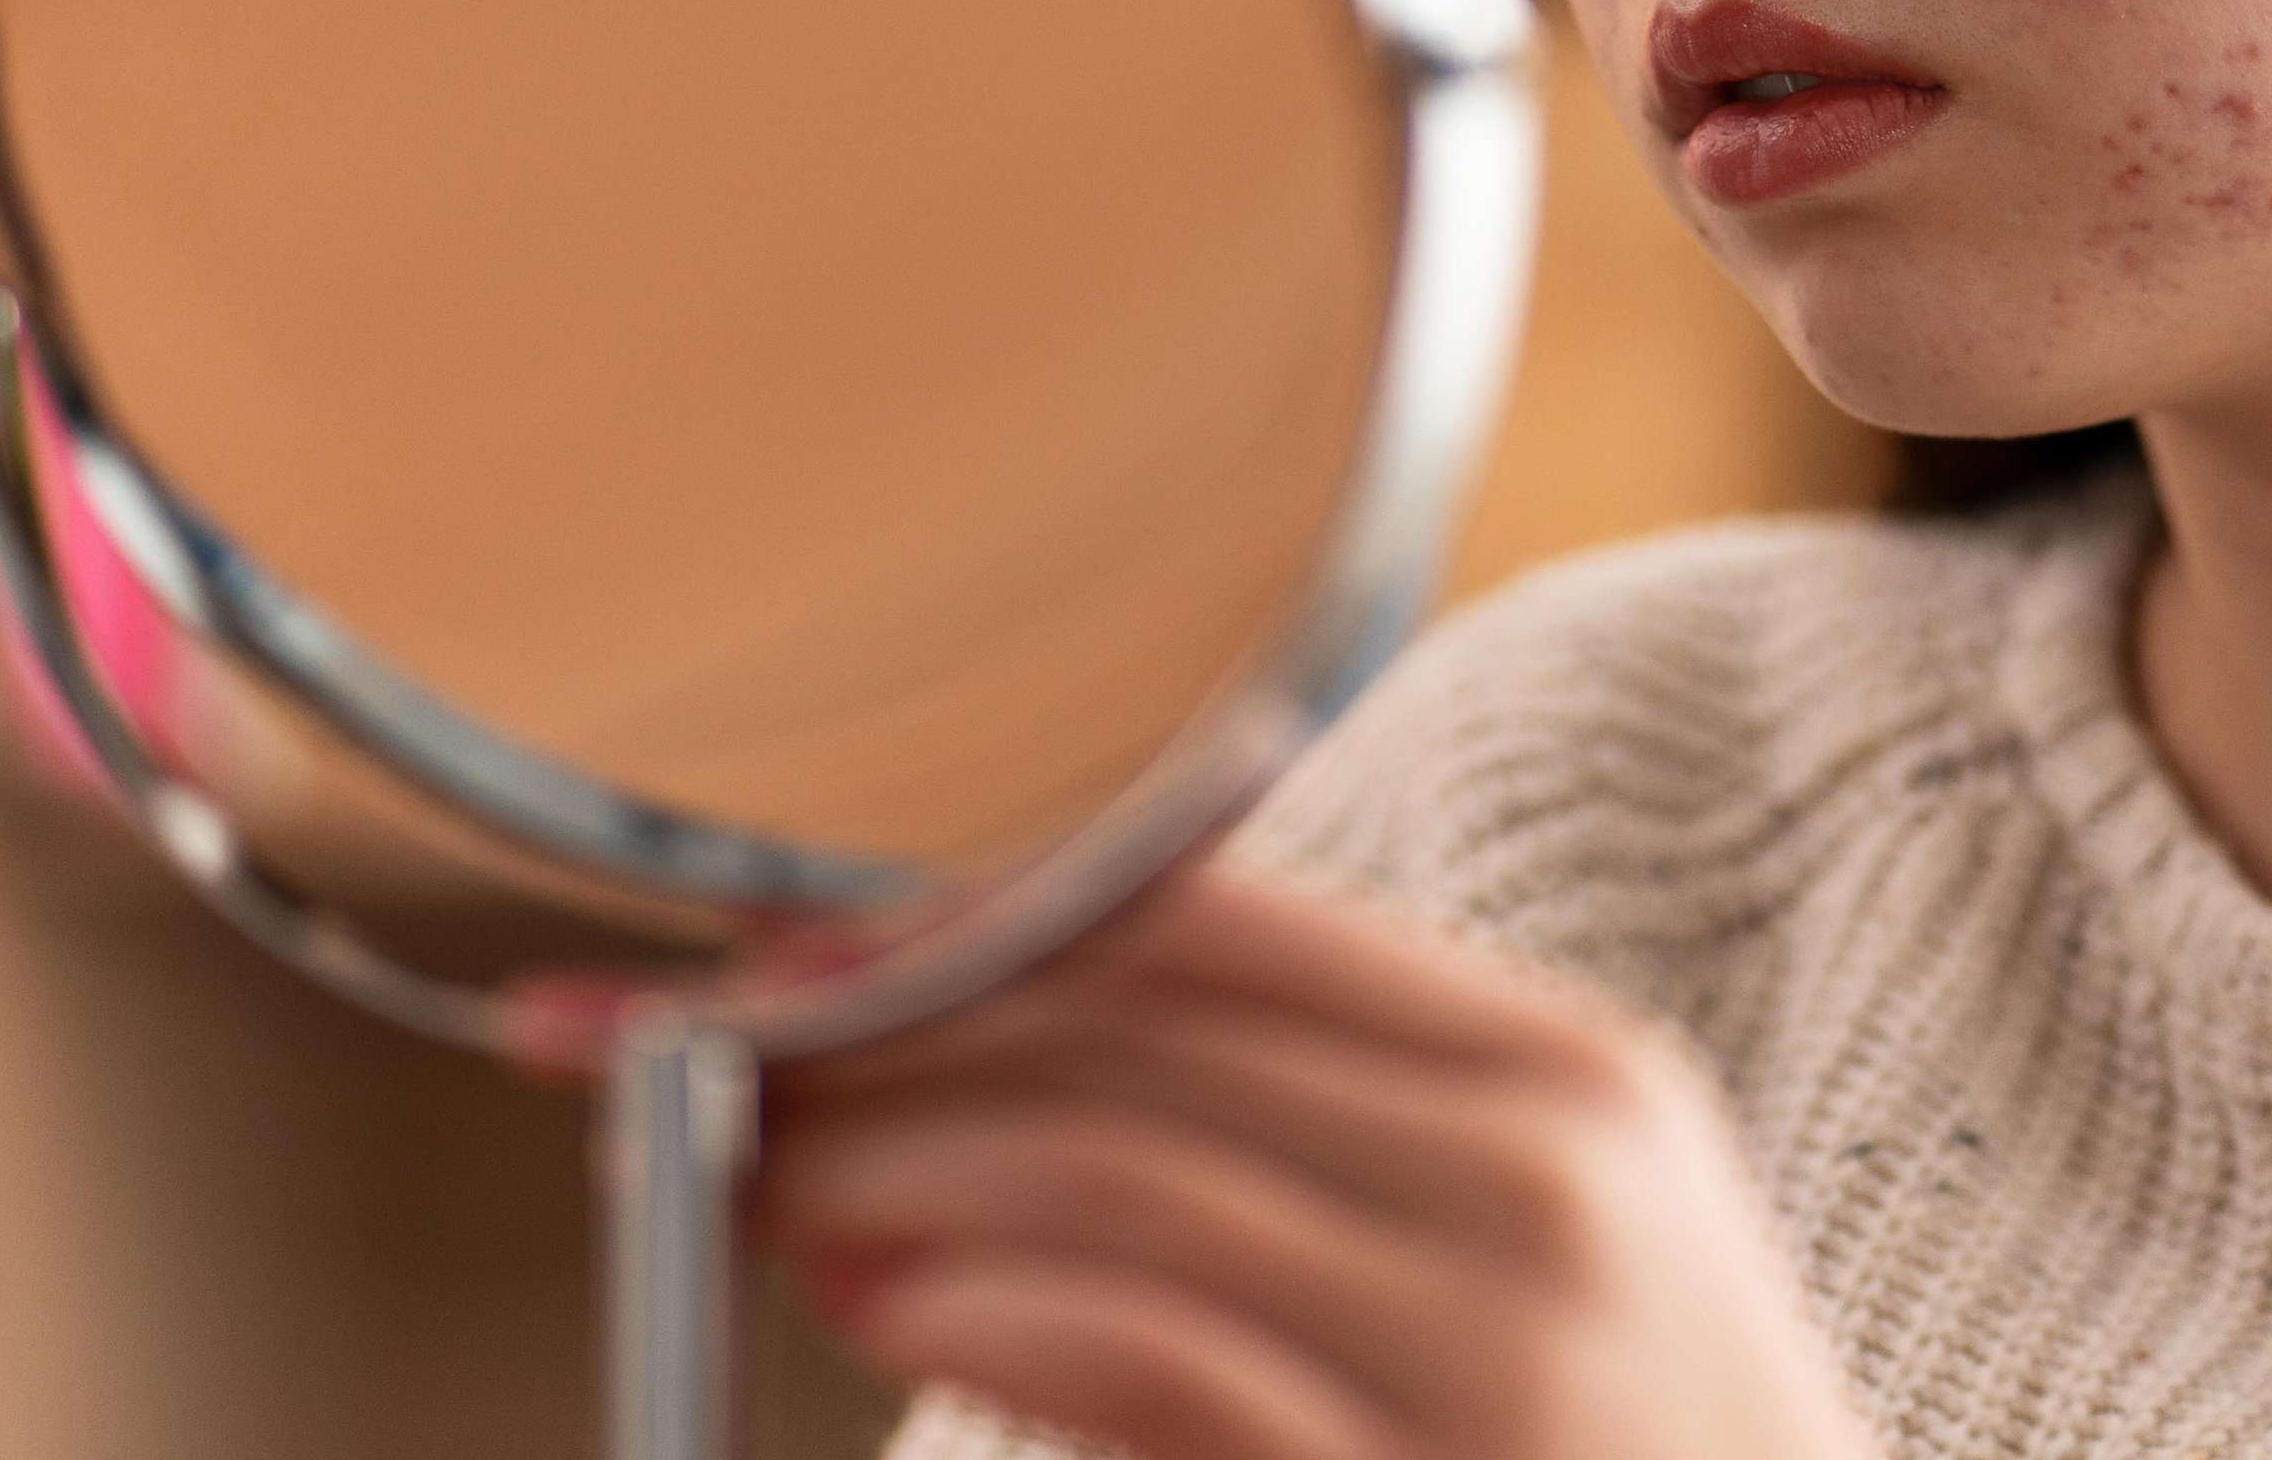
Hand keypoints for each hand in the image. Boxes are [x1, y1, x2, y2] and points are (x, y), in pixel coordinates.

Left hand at [760, 858, 1884, 1459]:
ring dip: (900, 1172)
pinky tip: (886, 1302)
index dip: (973, 905)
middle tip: (706, 1053)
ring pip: (1128, 1176)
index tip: (788, 935)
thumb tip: (1010, 1061)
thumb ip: (1323, 1139)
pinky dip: (997, 1318)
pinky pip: (1177, 1366)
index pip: (1221, 915)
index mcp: (1565, 1072)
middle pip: (1144, 1032)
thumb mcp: (1543, 1249)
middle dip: (884, 1033)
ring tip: (765, 1181)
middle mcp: (1548, 1171)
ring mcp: (1509, 1341)